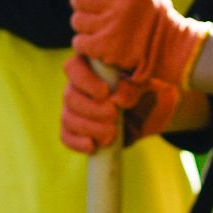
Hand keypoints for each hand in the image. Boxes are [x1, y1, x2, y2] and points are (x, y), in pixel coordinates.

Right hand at [58, 54, 180, 153]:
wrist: (146, 114)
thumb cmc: (142, 92)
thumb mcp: (144, 87)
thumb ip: (132, 88)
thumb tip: (117, 99)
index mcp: (89, 68)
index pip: (73, 67)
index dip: (85, 80)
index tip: (105, 92)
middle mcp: (76, 87)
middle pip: (69, 97)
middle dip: (92, 110)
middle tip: (114, 115)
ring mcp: (72, 109)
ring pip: (68, 118)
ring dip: (89, 128)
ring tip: (111, 134)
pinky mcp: (73, 130)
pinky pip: (66, 136)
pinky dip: (77, 143)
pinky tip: (92, 145)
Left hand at [66, 0, 212, 88]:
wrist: (168, 48)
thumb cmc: (149, 17)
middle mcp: (120, 4)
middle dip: (80, 4)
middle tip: (90, 11)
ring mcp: (112, 26)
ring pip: (77, 20)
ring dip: (83, 26)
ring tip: (99, 29)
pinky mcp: (106, 48)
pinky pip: (79, 42)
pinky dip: (84, 44)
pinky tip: (97, 44)